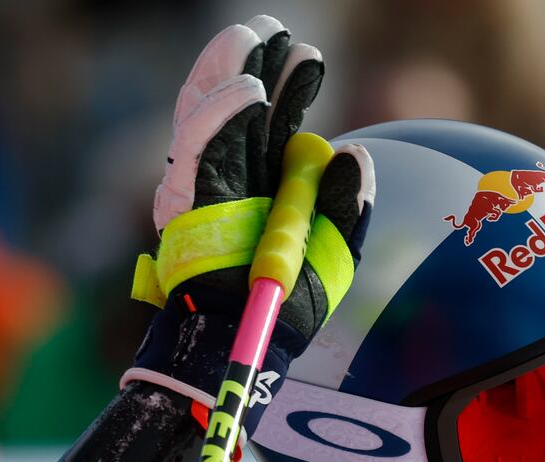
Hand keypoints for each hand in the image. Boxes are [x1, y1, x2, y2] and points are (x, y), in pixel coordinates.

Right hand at [126, 16, 372, 405]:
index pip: (272, 121)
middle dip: (253, 61)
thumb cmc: (285, 309)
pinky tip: (248, 92)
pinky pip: (200, 152)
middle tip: (274, 28)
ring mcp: (204, 189)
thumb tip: (356, 153)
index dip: (287, 84)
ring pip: (208, 114)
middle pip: (236, 106)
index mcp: (264, 184)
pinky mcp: (188, 206)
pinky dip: (221, 117)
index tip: (309, 56)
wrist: (247, 347)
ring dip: (231, 72)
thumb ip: (350, 207)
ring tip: (253, 39)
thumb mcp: (336, 255)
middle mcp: (230, 180)